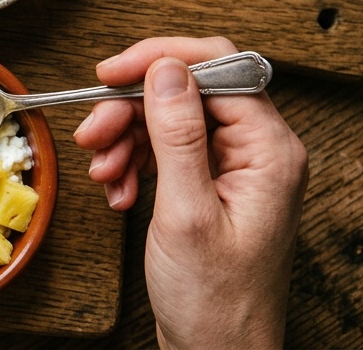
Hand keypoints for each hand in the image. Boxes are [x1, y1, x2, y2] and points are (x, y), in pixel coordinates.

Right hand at [73, 37, 306, 349]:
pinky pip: (165, 152)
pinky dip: (133, 165)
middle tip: (93, 133)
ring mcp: (235, 169)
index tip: (110, 73)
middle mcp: (258, 152)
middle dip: (131, 110)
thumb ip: (177, 135)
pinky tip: (118, 191)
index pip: (218, 68)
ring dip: (126, 140)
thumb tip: (166, 69)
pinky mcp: (212, 186)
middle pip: (186, 93)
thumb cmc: (216, 301)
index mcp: (269, 150)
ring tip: (104, 172)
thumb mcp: (186, 212)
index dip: (159, 61)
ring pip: (169, 121)